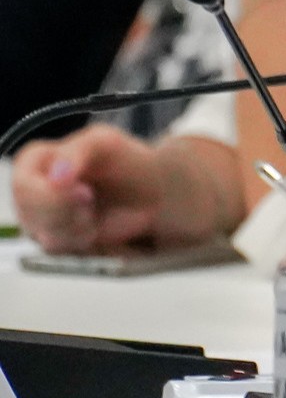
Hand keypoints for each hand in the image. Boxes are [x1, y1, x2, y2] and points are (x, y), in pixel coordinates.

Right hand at [13, 126, 230, 250]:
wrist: (151, 190)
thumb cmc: (125, 162)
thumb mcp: (105, 144)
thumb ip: (77, 153)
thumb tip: (56, 176)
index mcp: (35, 162)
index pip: (24, 186)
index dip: (52, 196)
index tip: (86, 193)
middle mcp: (30, 194)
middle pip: (32, 217)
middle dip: (68, 215)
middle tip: (92, 202)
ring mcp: (41, 221)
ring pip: (48, 239)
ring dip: (79, 230)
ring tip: (95, 214)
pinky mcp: (58, 242)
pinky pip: (65, 253)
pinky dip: (86, 244)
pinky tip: (95, 229)